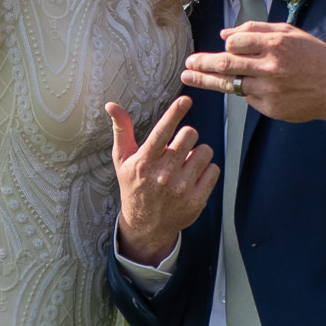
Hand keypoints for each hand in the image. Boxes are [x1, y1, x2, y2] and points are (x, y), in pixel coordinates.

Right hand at [107, 95, 218, 265]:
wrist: (145, 226)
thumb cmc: (134, 186)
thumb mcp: (122, 160)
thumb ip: (122, 130)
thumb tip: (112, 105)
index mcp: (144, 162)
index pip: (161, 132)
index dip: (174, 113)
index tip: (186, 100)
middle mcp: (163, 175)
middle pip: (190, 135)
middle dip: (187, 136)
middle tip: (179, 148)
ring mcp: (181, 188)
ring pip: (205, 151)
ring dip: (198, 153)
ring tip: (187, 163)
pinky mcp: (196, 200)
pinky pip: (214, 170)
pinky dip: (207, 170)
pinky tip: (195, 177)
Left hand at [182, 22, 325, 127]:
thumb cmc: (314, 57)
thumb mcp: (290, 33)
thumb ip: (256, 30)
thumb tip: (224, 35)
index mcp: (276, 44)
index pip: (236, 43)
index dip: (228, 45)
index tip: (224, 47)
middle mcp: (271, 68)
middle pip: (226, 65)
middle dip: (202, 63)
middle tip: (187, 63)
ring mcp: (270, 91)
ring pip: (231, 84)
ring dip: (207, 80)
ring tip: (189, 76)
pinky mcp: (270, 109)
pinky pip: (248, 98)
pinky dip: (244, 91)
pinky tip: (250, 87)